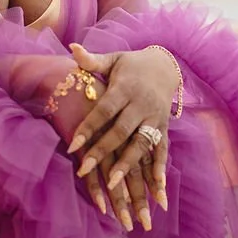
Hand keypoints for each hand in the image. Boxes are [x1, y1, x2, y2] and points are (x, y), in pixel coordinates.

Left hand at [66, 43, 174, 229]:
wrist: (165, 65)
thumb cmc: (130, 65)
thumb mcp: (112, 60)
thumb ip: (91, 60)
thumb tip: (72, 47)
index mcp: (125, 88)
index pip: (104, 111)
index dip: (89, 128)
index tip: (73, 146)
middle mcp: (141, 104)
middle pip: (121, 131)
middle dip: (103, 151)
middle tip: (84, 169)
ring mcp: (155, 117)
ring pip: (141, 144)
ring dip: (129, 165)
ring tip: (114, 184)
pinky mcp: (165, 127)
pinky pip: (162, 151)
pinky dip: (160, 170)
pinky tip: (157, 191)